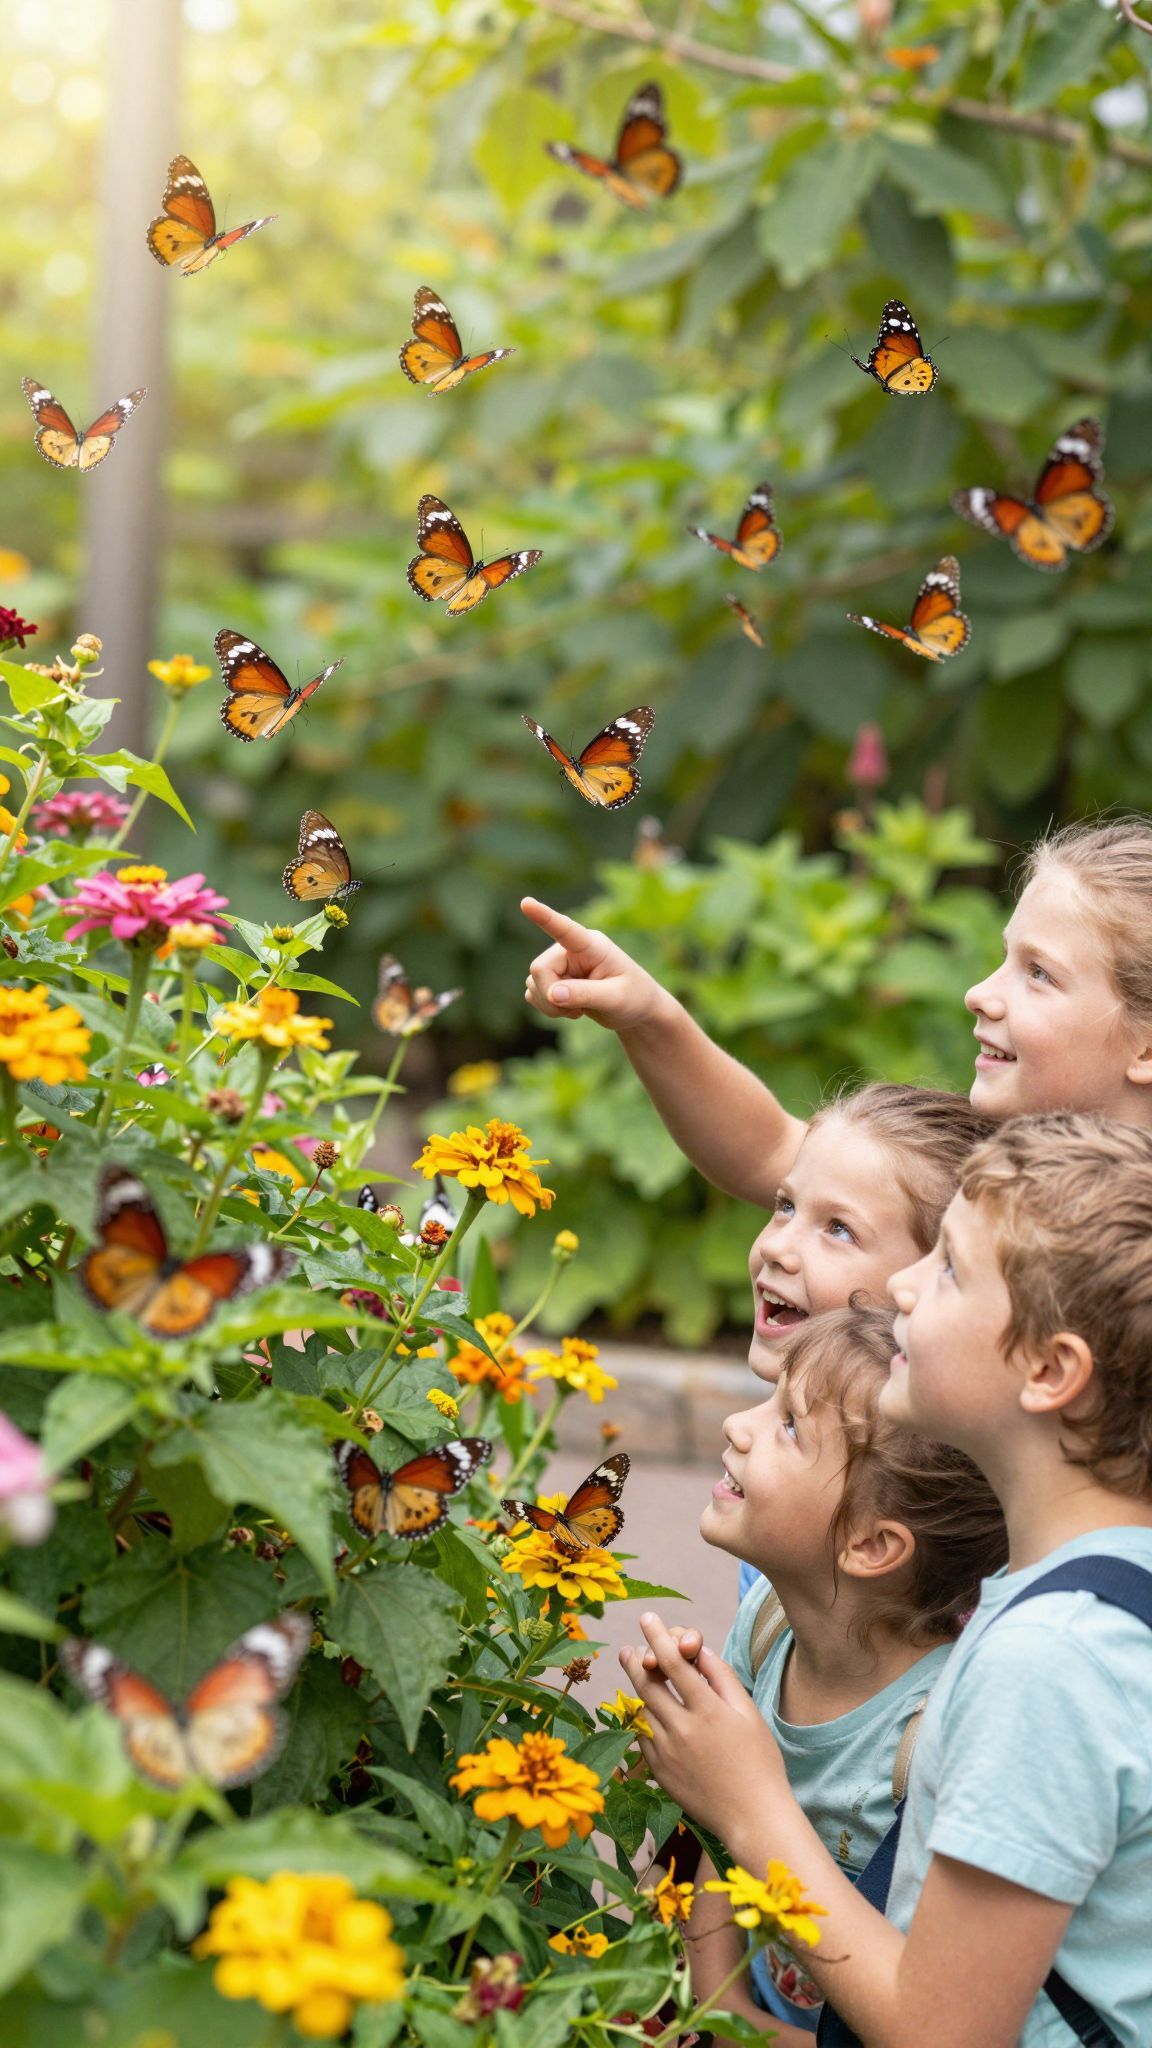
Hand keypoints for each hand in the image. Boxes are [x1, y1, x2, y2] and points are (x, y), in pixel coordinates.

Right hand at [521, 897, 669, 1029]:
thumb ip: (585, 994)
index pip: (565, 929)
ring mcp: (561, 964)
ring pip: (533, 983)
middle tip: (577, 1011)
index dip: (544, 916)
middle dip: (550, 995)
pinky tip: (570, 1010)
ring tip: (579, 1010)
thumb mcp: (616, 998)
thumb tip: (552, 994)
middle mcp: (571, 950)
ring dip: (551, 1005)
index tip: (526, 903)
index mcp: (592, 945)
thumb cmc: (634, 998)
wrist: (636, 1010)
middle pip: (539, 968)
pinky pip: (532, 993)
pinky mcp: (554, 979)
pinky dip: (547, 1008)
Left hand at [620, 1613, 788, 1838]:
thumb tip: (699, 1651)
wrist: (753, 1817)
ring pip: (642, 1710)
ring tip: (636, 1674)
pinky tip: (647, 1713)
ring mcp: (668, 1754)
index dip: (657, 1635)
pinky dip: (643, 1721)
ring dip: (636, 1689)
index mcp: (708, 1710)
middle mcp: (683, 1730)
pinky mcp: (660, 1773)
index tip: (647, 1617)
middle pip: (648, 1683)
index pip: (673, 1662)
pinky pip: (643, 1738)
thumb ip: (722, 1678)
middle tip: (629, 1648)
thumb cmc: (759, 1761)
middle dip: (636, 1660)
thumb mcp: (749, 1713)